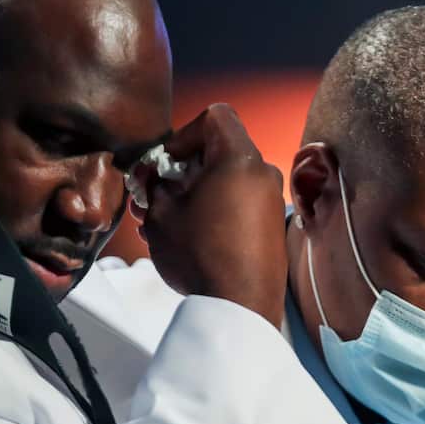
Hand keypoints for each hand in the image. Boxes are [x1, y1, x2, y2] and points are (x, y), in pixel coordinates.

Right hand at [130, 104, 287, 326]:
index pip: (215, 117)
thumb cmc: (200, 254)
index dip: (184, 134)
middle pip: (218, 152)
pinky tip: (187, 239)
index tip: (166, 164)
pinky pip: (239, 205)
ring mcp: (272, 202)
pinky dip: (213, 212)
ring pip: (225, 182)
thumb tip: (156, 179)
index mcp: (240, 158)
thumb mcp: (161, 214)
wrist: (240, 307)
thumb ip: (156, 185)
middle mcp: (262, 174)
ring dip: (193, 195)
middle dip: (181, 171)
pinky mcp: (272, 228)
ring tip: (161, 224)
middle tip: (152, 197)